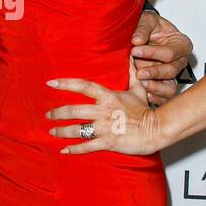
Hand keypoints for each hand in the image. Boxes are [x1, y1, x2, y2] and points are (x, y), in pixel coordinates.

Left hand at [45, 73, 162, 155]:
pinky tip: (64, 150)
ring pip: (77, 129)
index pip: (83, 86)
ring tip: (52, 131)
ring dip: (61, 131)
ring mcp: (105, 127)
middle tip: (48, 115)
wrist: (156, 130)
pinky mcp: (108, 142)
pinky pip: (86, 146)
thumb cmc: (146, 110)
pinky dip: (74, 149)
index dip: (65, 84)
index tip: (51, 83)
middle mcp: (103, 111)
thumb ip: (132, 72)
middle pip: (73, 110)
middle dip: (57, 113)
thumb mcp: (138, 89)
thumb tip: (131, 55)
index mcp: (108, 96)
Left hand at [127, 9, 191, 107]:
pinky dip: (156, 98)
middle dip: (154, 72)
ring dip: (156, 87)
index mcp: (181, 44)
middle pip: (171, 71)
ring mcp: (173, 75)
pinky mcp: (165, 85)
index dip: (153, 52)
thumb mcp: (147, 20)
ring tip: (142, 84)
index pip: (170, 52)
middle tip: (138, 72)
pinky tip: (145, 95)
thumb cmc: (150, 27)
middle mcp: (180, 61)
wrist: (143, 36)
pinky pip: (165, 97)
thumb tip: (137, 40)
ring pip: (170, 86)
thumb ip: (143, 28)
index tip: (136, 50)